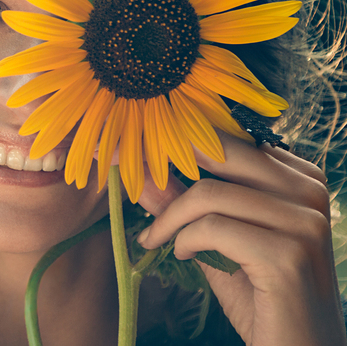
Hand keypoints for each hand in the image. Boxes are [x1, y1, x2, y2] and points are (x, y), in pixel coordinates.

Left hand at [137, 134, 346, 345]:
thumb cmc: (260, 297)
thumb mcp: (217, 242)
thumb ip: (184, 205)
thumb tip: (141, 172)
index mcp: (300, 178)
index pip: (228, 140)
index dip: (175, 141)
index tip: (128, 150)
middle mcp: (310, 192)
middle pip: (219, 153)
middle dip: (161, 164)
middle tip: (129, 182)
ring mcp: (305, 223)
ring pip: (210, 194)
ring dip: (169, 218)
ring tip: (157, 238)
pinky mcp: (289, 255)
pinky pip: (213, 228)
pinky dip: (185, 240)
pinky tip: (184, 255)